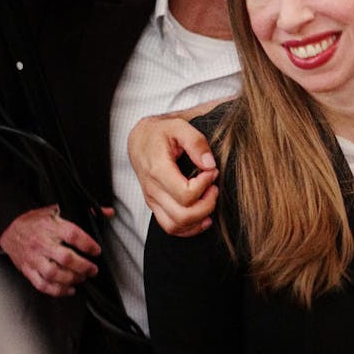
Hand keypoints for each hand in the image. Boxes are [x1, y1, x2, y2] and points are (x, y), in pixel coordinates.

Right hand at [0, 205, 109, 296]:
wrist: (8, 228)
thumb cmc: (35, 221)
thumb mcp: (57, 210)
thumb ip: (84, 212)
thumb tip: (108, 212)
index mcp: (50, 226)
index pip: (73, 235)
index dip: (88, 244)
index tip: (96, 251)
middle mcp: (41, 243)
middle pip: (65, 258)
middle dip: (83, 266)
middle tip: (93, 270)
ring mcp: (33, 258)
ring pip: (54, 274)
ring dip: (72, 279)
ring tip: (82, 278)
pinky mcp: (27, 269)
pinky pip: (42, 284)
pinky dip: (58, 291)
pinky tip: (70, 289)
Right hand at [126, 114, 218, 237]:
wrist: (140, 140)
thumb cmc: (160, 132)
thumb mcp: (179, 126)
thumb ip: (196, 142)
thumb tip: (210, 164)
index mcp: (158, 170)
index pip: (185, 194)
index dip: (204, 185)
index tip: (212, 171)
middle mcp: (153, 189)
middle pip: (183, 215)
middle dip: (206, 204)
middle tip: (214, 187)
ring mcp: (153, 200)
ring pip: (175, 226)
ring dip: (199, 219)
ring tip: (210, 200)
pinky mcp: (155, 206)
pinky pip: (170, 227)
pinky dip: (190, 228)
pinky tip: (203, 217)